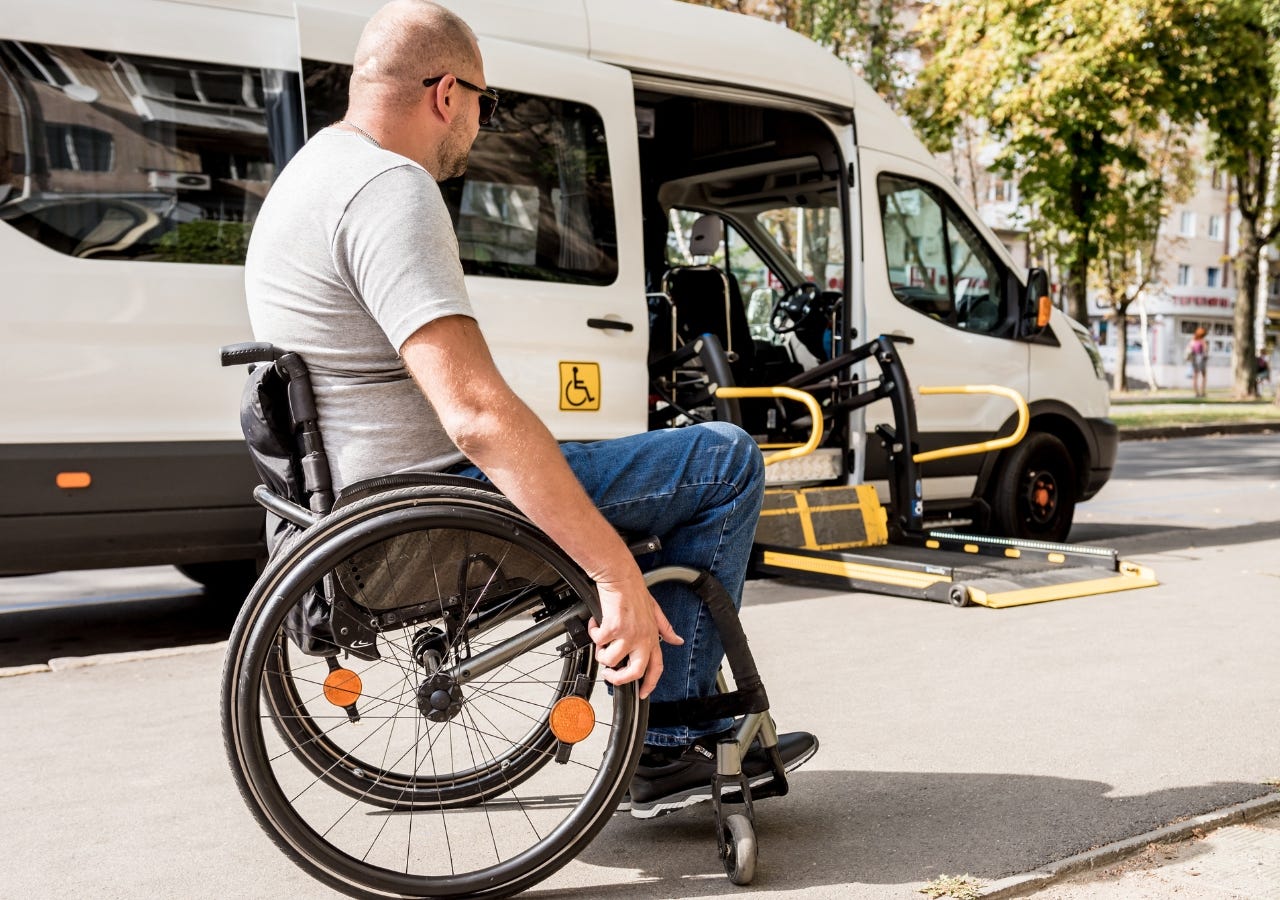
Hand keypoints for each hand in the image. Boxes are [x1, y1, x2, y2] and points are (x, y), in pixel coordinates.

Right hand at [587, 574, 683, 699]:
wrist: (620, 576)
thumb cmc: (635, 590)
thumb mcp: (655, 610)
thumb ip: (665, 628)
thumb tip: (677, 640)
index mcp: (653, 636)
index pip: (656, 667)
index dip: (650, 684)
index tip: (642, 693)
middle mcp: (642, 638)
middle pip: (634, 673)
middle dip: (618, 679)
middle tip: (609, 675)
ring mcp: (628, 634)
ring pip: (609, 660)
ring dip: (601, 651)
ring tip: (601, 638)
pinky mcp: (613, 628)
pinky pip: (597, 641)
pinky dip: (593, 632)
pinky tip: (596, 624)